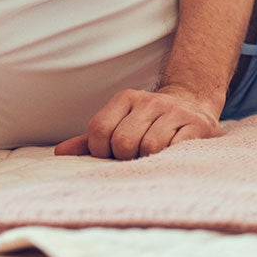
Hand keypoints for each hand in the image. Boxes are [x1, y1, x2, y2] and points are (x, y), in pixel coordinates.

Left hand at [54, 86, 222, 158]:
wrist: (193, 108)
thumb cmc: (148, 125)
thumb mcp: (120, 126)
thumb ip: (91, 140)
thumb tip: (60, 153)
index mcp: (126, 98)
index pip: (99, 129)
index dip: (101, 151)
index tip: (112, 155)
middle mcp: (150, 100)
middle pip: (123, 141)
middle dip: (126, 157)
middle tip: (135, 156)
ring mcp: (175, 111)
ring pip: (149, 146)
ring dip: (148, 159)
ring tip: (153, 155)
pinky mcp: (196, 125)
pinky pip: (174, 148)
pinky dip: (168, 157)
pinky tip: (171, 153)